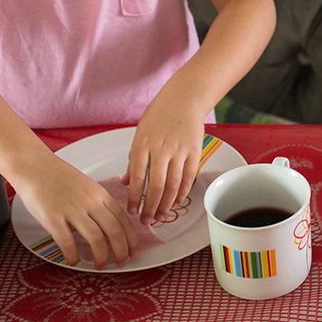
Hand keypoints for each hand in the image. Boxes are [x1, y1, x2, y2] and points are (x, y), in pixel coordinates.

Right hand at [15, 157, 140, 268]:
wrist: (34, 166)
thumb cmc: (59, 177)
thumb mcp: (87, 187)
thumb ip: (97, 204)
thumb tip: (106, 226)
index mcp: (100, 195)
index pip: (123, 220)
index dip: (131, 239)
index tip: (135, 252)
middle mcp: (90, 202)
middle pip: (114, 230)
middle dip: (121, 250)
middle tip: (122, 263)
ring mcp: (72, 209)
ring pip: (95, 237)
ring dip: (101, 255)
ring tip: (100, 266)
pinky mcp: (52, 217)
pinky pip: (66, 241)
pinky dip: (73, 255)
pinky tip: (74, 261)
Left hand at [123, 102, 204, 223]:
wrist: (184, 99)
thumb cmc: (159, 115)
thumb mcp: (140, 134)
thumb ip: (134, 160)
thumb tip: (127, 183)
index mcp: (143, 145)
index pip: (137, 178)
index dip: (134, 198)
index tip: (131, 212)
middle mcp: (161, 149)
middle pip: (155, 186)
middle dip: (150, 208)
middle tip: (146, 222)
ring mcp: (179, 150)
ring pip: (172, 185)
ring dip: (166, 204)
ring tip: (161, 217)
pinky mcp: (194, 151)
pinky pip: (188, 177)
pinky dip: (182, 192)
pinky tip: (176, 202)